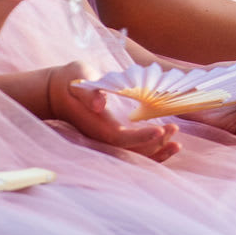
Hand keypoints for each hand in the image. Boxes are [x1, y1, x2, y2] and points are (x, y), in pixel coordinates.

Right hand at [51, 62, 182, 161]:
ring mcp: (109, 139)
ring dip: (157, 151)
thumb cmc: (72, 82)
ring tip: (176, 141)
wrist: (59, 91)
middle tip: (174, 128)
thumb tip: (100, 103)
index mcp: (97, 126)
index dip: (141, 137)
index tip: (160, 129)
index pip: (121, 138)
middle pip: (132, 151)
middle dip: (155, 144)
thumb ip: (88, 92)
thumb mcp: (78, 80)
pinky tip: (167, 143)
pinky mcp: (114, 136)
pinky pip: (135, 149)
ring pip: (135, 154)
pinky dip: (152, 150)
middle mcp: (104, 137)